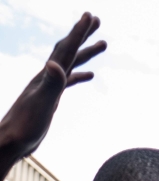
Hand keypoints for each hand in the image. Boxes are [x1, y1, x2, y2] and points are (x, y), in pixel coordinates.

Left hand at [0, 13, 104, 167]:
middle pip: (68, 50)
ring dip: (86, 52)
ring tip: (103, 44)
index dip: (79, 33)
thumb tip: (54, 64)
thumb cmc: (24, 126)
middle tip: (97, 20)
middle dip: (82, 34)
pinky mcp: (51, 98)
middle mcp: (47, 77)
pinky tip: (90, 76)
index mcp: (47, 76)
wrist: (10, 141)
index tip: (91, 16)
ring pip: (71, 63)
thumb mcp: (41, 104)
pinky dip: (80, 74)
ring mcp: (49, 86)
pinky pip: (69, 81)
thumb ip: (49, 84)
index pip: (66, 50)